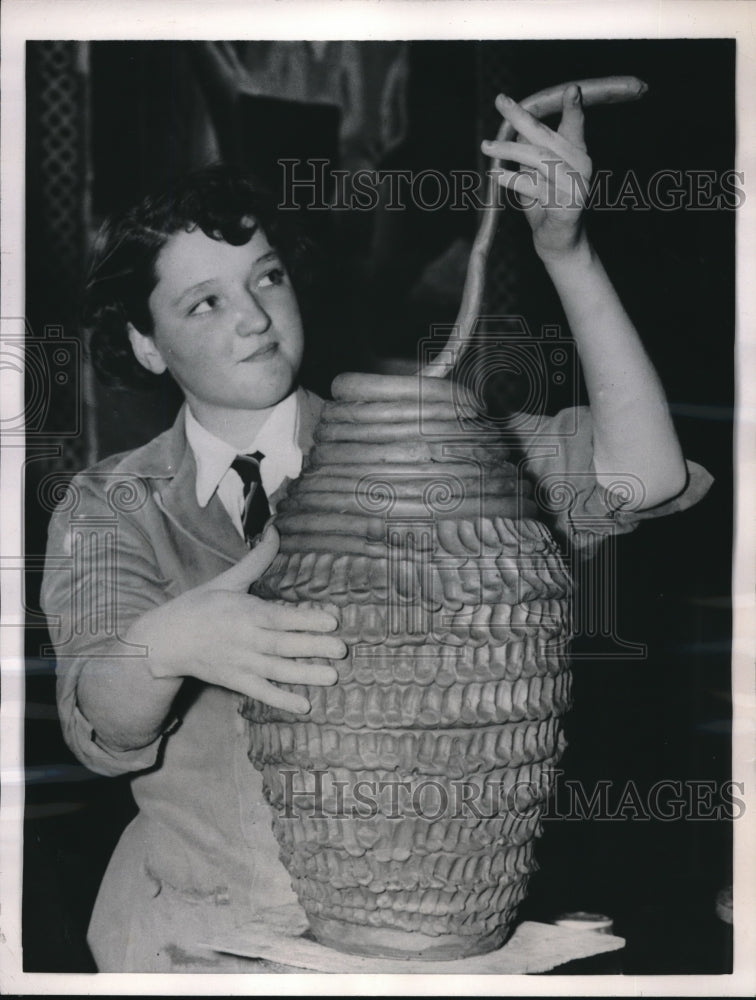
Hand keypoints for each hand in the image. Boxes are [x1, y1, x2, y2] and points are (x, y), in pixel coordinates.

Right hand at [125, 524, 345, 713]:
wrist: (165, 641)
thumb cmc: (198, 606)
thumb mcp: (226, 580)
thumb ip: (256, 560)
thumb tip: (275, 530)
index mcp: (244, 612)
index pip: (280, 617)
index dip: (306, 619)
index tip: (332, 620)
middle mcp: (244, 639)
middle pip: (283, 645)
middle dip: (313, 647)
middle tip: (341, 650)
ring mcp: (240, 663)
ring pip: (277, 670)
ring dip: (305, 674)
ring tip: (332, 676)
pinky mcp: (235, 681)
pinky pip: (261, 692)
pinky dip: (282, 700)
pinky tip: (305, 706)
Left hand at [481, 84, 592, 259]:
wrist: (558, 243)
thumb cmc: (546, 205)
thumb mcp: (537, 173)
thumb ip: (531, 151)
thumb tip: (514, 127)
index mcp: (577, 152)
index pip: (575, 124)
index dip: (573, 107)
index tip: (570, 89)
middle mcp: (581, 165)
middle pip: (548, 136)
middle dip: (522, 117)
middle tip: (500, 101)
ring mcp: (576, 185)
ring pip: (539, 159)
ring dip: (509, 150)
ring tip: (486, 146)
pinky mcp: (567, 206)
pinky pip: (533, 187)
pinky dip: (511, 179)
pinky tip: (495, 174)